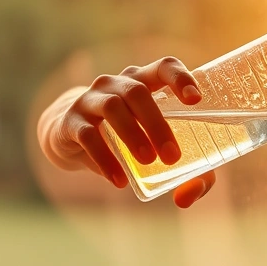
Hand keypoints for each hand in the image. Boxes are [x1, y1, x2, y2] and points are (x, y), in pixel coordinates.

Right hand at [38, 57, 215, 207]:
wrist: (70, 137)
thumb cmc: (126, 137)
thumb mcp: (154, 147)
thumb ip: (184, 172)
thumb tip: (188, 198)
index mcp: (143, 81)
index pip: (164, 67)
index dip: (180, 79)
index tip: (196, 101)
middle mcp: (117, 84)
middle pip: (138, 92)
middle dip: (157, 124)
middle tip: (172, 156)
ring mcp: (91, 99)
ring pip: (113, 107)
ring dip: (132, 135)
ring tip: (148, 162)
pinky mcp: (71, 121)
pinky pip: (88, 135)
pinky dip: (105, 158)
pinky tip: (118, 180)